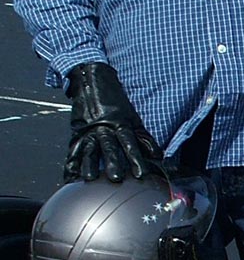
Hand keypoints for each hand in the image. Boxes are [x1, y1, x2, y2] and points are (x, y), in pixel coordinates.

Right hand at [65, 62, 161, 182]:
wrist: (92, 81)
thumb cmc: (115, 102)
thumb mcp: (132, 117)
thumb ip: (144, 137)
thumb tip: (157, 156)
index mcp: (120, 123)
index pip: (130, 143)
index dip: (136, 159)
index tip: (141, 174)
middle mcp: (104, 128)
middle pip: (109, 147)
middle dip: (112, 162)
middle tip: (116, 178)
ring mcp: (89, 130)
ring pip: (89, 149)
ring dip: (89, 165)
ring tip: (89, 178)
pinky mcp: (76, 133)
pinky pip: (73, 150)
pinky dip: (71, 164)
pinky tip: (70, 176)